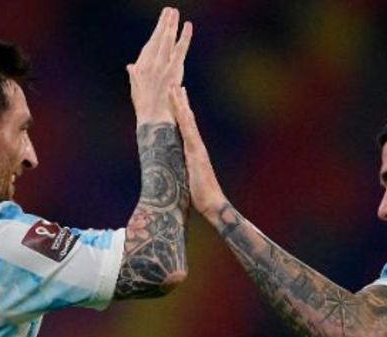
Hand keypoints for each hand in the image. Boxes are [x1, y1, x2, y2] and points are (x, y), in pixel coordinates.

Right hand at [128, 7, 191, 123]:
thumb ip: (135, 75)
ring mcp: (160, 67)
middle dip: (163, 23)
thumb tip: (130, 66)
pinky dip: (184, 37)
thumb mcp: (137, 90)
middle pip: (157, 39)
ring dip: (170, 24)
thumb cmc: (146, 110)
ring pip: (166, 41)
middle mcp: (148, 65)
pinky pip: (179, 50)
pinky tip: (188, 25)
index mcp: (140, 69)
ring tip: (174, 12)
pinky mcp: (172, 71)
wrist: (153, 120)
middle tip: (169, 10)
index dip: (156, 33)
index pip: (150, 46)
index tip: (162, 23)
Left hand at [169, 85, 228, 220]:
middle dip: (179, 100)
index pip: (185, 126)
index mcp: (192, 150)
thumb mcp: (188, 177)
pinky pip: (187, 129)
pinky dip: (182, 115)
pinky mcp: (196, 151)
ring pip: (186, 119)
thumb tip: (180, 166)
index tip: (175, 95)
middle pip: (186, 117)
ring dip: (179, 102)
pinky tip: (178, 105)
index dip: (180, 110)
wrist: (213, 204)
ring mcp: (196, 146)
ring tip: (174, 85)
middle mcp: (195, 144)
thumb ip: (185, 168)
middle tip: (173, 82)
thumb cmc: (200, 196)